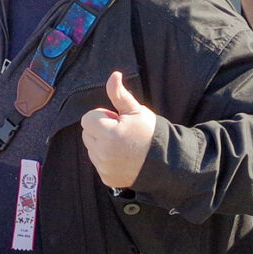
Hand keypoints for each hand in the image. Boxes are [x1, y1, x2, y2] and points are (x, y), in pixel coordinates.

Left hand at [81, 70, 157, 189]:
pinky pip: (98, 164)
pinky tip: (122, 158)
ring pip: (91, 149)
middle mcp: (104, 153)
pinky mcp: (107, 179)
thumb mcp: (136, 110)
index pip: (87, 119)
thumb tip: (114, 75)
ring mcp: (104, 168)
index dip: (102, 116)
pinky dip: (106, 160)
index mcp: (109, 134)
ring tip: (123, 145)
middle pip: (87, 134)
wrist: (165, 161)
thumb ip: (119, 94)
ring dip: (101, 145)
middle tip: (121, 132)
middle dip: (100, 130)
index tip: (117, 120)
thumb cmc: (150, 133)